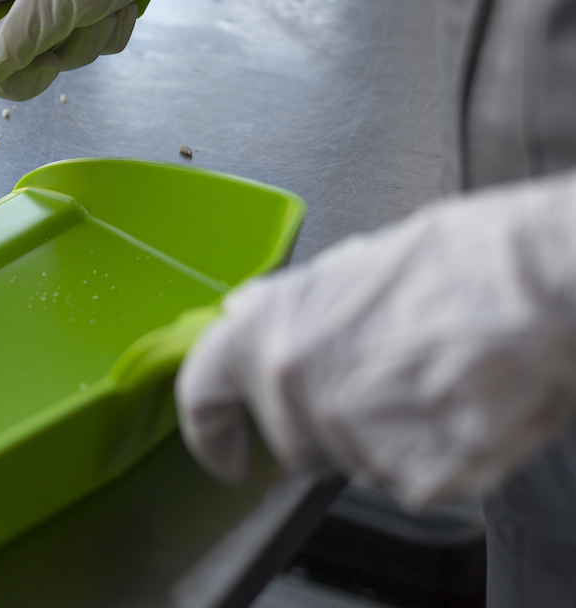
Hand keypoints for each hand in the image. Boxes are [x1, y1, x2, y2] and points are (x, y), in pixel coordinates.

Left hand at [177, 171, 575, 505]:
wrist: (542, 289)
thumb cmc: (458, 263)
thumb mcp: (350, 267)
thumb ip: (288, 307)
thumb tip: (247, 315)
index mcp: (268, 331)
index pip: (203, 396)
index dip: (209, 430)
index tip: (222, 451)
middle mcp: (295, 390)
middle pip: (288, 440)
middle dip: (319, 423)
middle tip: (375, 380)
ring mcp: (352, 439)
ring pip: (349, 461)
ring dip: (378, 437)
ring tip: (430, 379)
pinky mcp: (414, 477)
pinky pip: (407, 481)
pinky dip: (430, 458)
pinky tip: (460, 407)